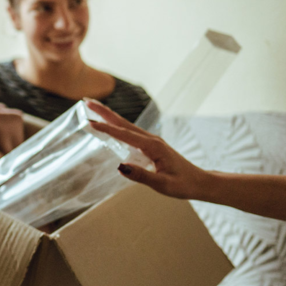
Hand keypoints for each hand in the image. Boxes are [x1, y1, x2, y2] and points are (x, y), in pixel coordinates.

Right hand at [85, 99, 212, 198]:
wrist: (200, 182)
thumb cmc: (183, 184)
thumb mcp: (162, 184)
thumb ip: (141, 176)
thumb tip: (120, 167)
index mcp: (153, 146)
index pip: (124, 135)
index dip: (106, 129)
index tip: (89, 122)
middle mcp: (151, 140)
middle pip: (123, 123)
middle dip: (104, 112)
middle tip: (86, 101)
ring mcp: (151, 141)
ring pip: (126, 125)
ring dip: (109, 116)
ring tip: (93, 109)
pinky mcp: (151, 145)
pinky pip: (130, 133)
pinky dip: (117, 126)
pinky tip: (110, 126)